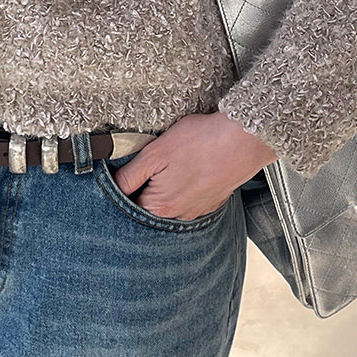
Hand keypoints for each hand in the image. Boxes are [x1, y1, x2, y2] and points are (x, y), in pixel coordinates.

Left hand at [115, 113, 276, 223]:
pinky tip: (189, 171)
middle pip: (148, 209)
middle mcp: (178, 217)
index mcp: (159, 207)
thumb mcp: (155, 153)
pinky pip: (188, 201)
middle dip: (144, 190)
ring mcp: (196, 212)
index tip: (129, 173)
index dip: (122, 189)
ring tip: (173, 167)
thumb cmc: (202, 141)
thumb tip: (111, 188)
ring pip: (169, 206)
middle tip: (153, 167)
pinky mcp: (210, 203)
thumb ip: (129, 175)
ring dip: (165, 190)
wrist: (245, 139)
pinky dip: (184, 189)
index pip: (127, 207)